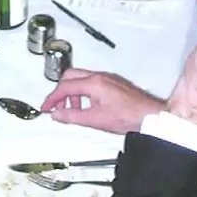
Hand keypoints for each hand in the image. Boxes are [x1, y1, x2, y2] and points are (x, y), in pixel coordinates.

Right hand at [40, 68, 164, 133]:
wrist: (150, 116)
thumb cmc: (127, 116)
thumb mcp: (95, 120)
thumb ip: (72, 116)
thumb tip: (56, 114)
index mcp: (93, 83)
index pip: (65, 87)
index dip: (52, 98)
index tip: (45, 107)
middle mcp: (100, 76)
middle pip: (70, 76)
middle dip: (60, 91)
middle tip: (56, 106)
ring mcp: (107, 78)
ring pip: (81, 78)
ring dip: (73, 93)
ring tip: (74, 110)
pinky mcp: (114, 83)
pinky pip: (92, 82)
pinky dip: (84, 92)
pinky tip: (88, 106)